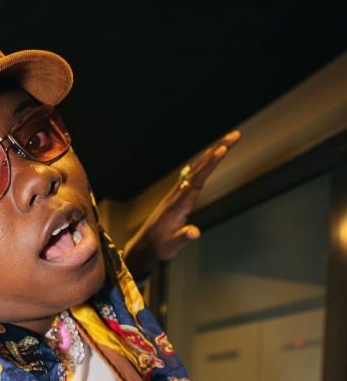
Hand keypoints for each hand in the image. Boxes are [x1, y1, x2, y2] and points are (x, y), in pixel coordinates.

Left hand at [123, 130, 240, 279]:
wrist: (145, 245)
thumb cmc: (161, 245)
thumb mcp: (173, 245)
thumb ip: (184, 236)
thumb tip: (194, 232)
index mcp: (179, 203)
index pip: (198, 178)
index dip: (210, 164)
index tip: (222, 149)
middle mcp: (178, 194)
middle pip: (200, 167)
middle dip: (218, 150)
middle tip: (235, 135)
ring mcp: (177, 193)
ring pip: (196, 169)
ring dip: (212, 154)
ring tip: (228, 141)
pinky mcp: (177, 196)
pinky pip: (193, 175)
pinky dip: (204, 164)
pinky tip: (209, 157)